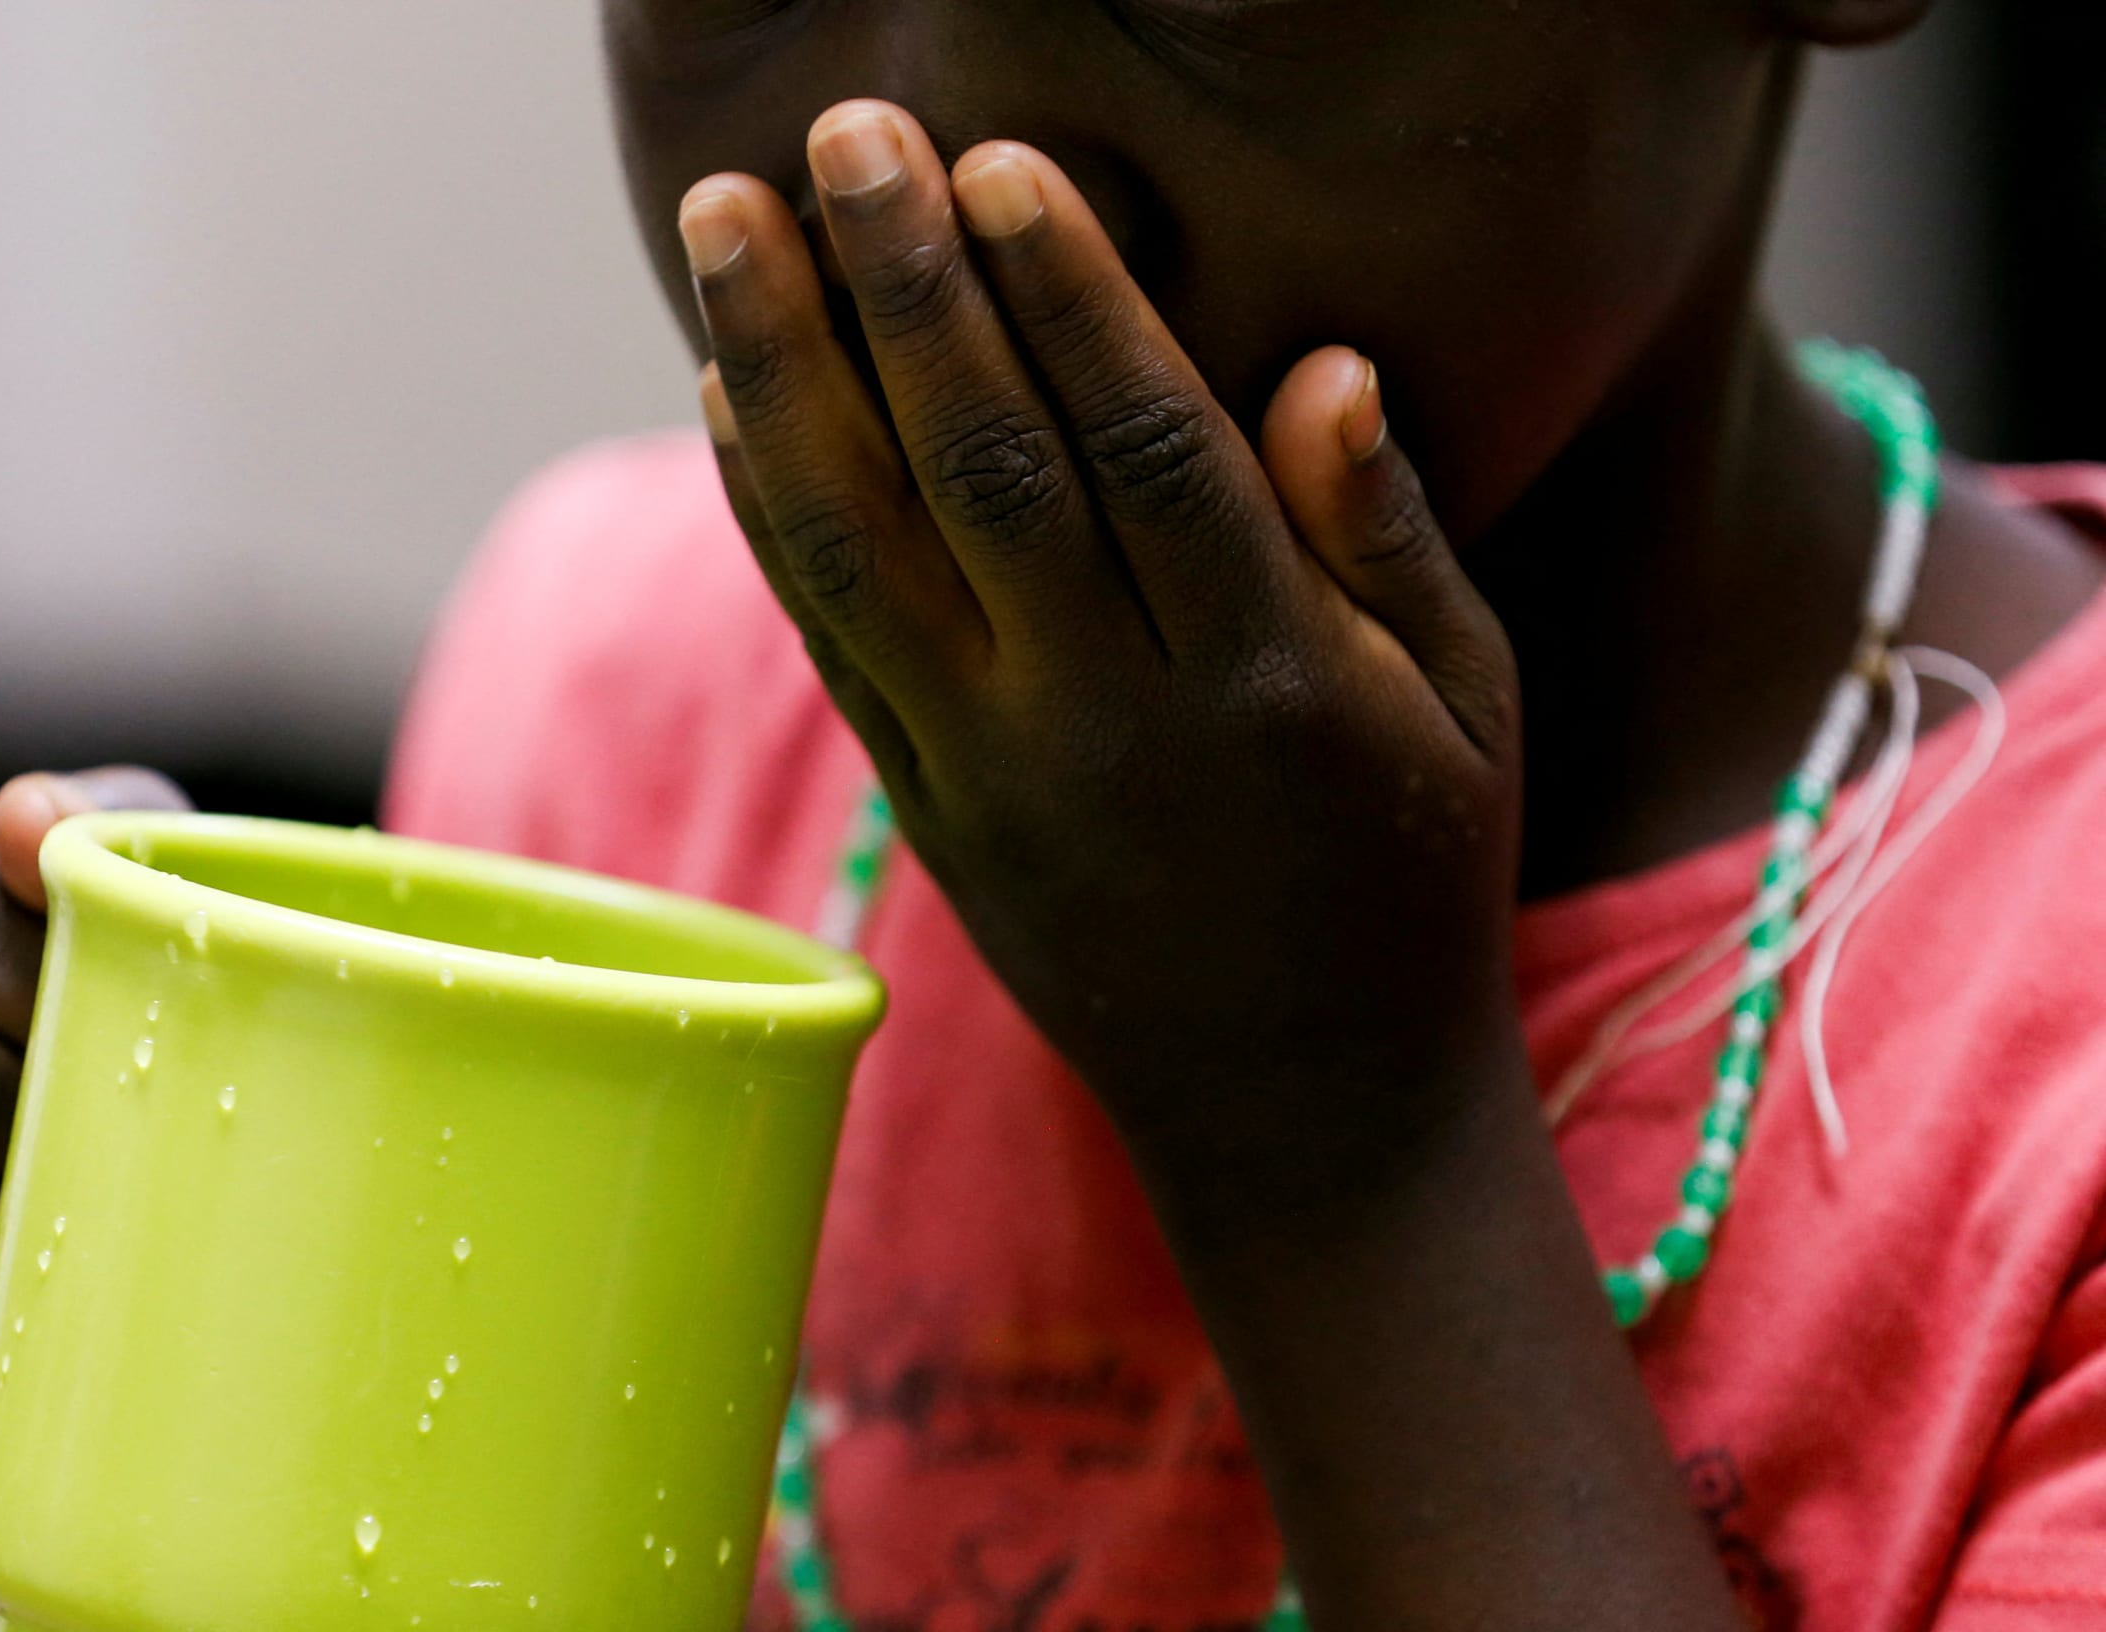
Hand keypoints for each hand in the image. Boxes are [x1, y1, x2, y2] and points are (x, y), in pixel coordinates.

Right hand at [0, 766, 188, 1483]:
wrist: (116, 1242)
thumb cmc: (125, 1044)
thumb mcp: (140, 911)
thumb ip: (105, 833)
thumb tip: (23, 816)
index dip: (54, 985)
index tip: (135, 1025)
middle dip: (52, 1125)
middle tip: (136, 1155)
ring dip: (14, 1249)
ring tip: (89, 1247)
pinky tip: (11, 1342)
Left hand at [684, 101, 1524, 1190]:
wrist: (1304, 1114)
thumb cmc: (1408, 885)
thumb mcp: (1467, 713)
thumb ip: (1386, 538)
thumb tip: (1322, 364)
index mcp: (1270, 685)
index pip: (1146, 457)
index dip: (1065, 302)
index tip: (998, 165)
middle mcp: (1111, 728)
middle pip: (982, 476)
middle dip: (901, 290)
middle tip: (837, 134)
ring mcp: (998, 778)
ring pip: (864, 550)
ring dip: (782, 374)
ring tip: (725, 224)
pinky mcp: (930, 814)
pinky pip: (832, 642)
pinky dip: (771, 512)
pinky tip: (727, 396)